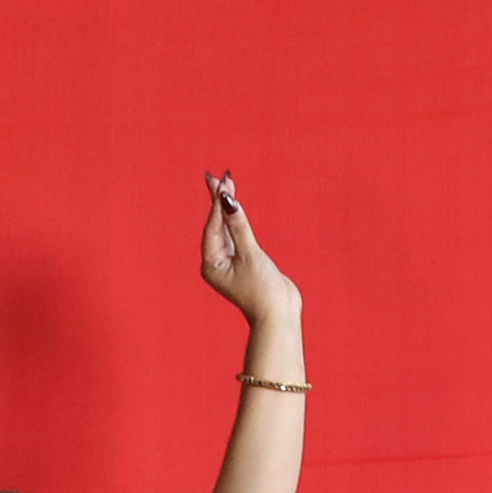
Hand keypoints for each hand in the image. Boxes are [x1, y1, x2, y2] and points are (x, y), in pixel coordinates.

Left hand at [199, 172, 299, 335]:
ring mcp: (230, 264)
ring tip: (227, 184)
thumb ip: (240, 225)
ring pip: (227, 230)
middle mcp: (216, 263)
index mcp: (211, 264)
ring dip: (228, 209)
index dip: (218, 202)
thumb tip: (228, 200)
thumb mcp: (251, 254)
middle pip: (217, 225)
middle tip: (221, 176)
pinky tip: (236, 208)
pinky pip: (237, 237)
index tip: (220, 180)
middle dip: (220, 201)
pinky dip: (237, 222)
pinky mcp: (245, 264)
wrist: (280, 316)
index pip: (213, 226)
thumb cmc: (263, 290)